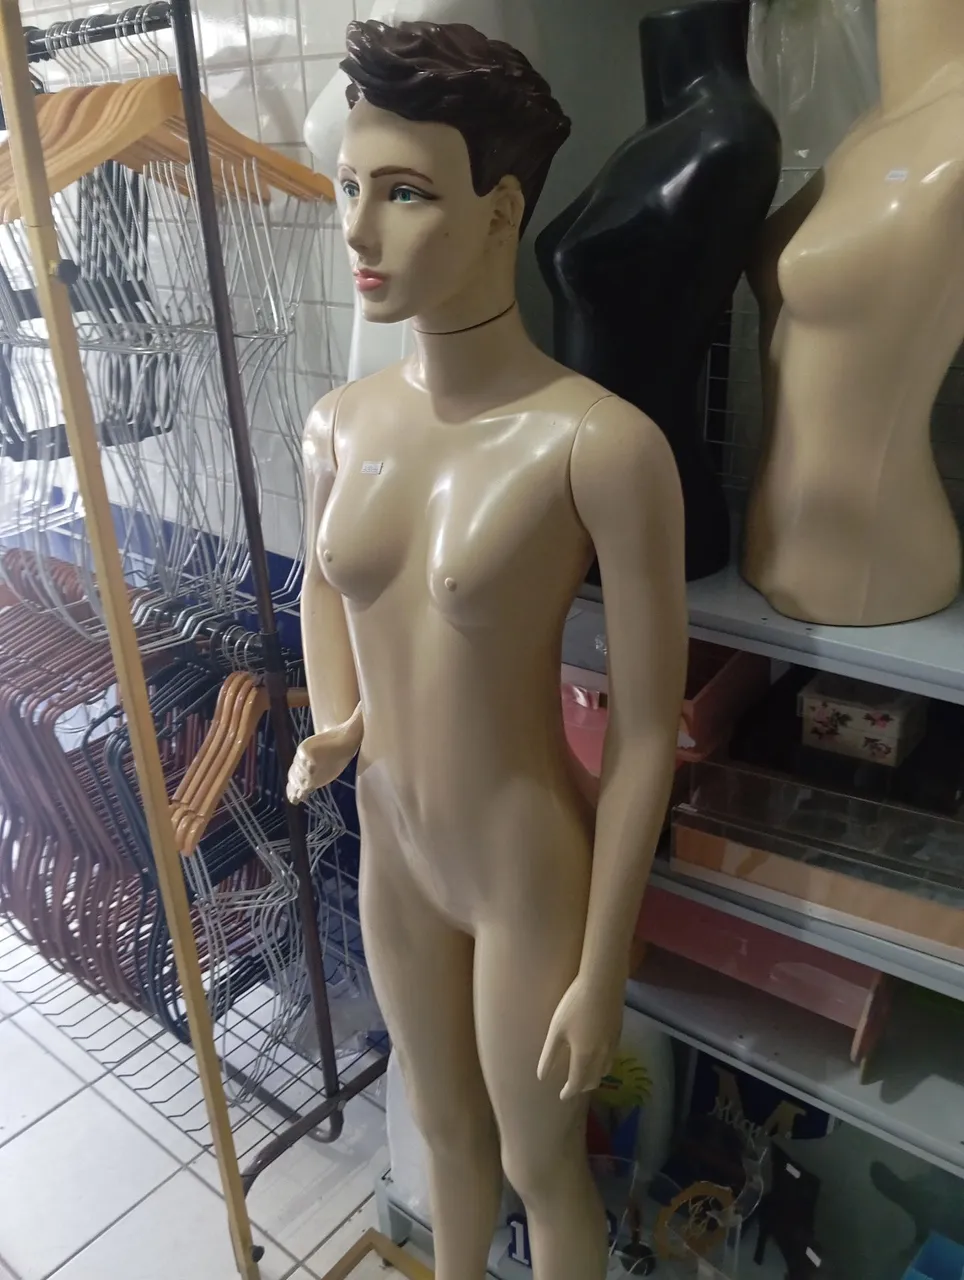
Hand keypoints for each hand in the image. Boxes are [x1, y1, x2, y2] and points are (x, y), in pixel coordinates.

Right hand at [286, 710, 361, 803]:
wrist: (339, 745)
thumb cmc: (345, 736)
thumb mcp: (353, 727)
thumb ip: (358, 716)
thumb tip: (368, 701)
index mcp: (310, 745)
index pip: (305, 753)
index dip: (307, 760)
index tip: (312, 766)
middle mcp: (304, 758)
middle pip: (297, 768)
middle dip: (301, 776)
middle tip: (308, 784)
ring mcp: (305, 770)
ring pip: (295, 779)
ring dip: (296, 786)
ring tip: (300, 794)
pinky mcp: (309, 780)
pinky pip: (298, 787)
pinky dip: (295, 794)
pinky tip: (295, 800)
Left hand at [537, 973, 623, 1100]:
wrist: (603, 983)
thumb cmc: (574, 1005)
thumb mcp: (556, 1030)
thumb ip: (549, 1055)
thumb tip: (541, 1077)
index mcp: (584, 1056)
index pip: (577, 1083)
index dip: (568, 1091)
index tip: (562, 1096)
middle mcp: (601, 1055)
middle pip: (593, 1080)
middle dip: (582, 1086)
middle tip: (572, 1086)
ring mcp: (613, 1044)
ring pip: (605, 1070)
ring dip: (594, 1076)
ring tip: (585, 1073)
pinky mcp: (619, 1032)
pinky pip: (611, 1058)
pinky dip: (603, 1064)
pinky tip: (598, 1055)